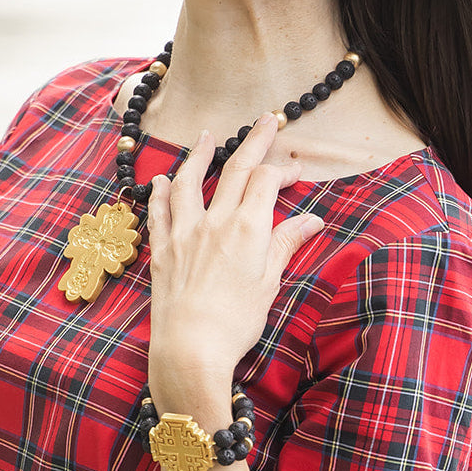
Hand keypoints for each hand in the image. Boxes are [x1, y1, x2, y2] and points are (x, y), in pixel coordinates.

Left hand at [146, 113, 323, 399]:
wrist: (191, 350)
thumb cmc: (236, 323)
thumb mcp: (269, 283)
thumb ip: (285, 244)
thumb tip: (312, 220)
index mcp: (246, 228)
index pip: (266, 181)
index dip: (282, 169)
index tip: (295, 169)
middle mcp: (214, 222)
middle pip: (235, 169)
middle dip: (253, 141)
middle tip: (266, 120)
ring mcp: (183, 232)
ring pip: (189, 181)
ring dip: (199, 155)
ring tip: (206, 137)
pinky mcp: (161, 249)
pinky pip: (159, 211)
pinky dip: (160, 191)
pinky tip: (161, 179)